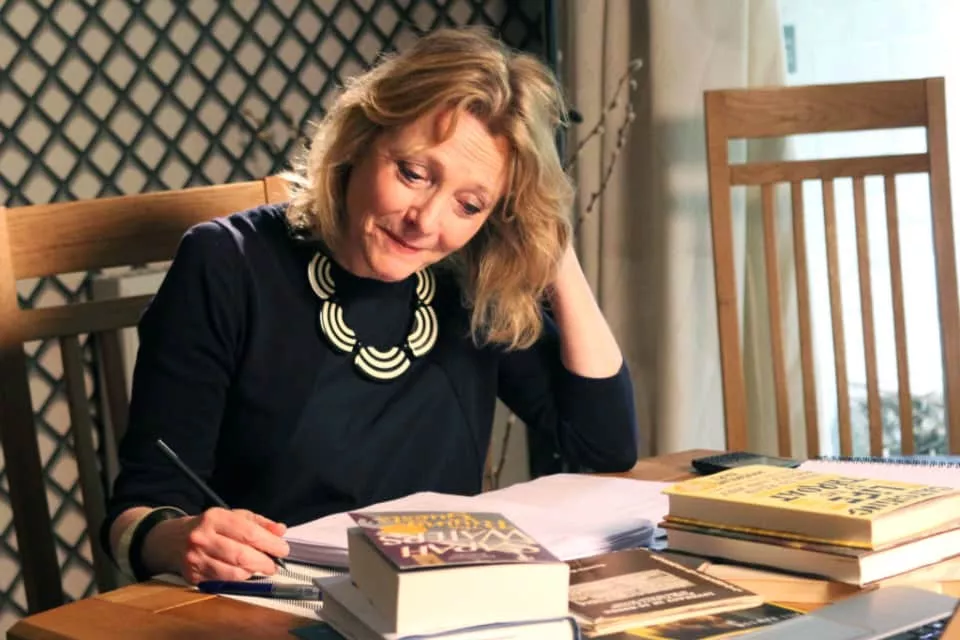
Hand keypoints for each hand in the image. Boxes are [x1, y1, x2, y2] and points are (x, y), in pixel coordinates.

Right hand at [151, 508, 289, 582]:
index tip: (283, 549)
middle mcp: (202, 538)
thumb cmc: (208, 527)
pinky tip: (243, 573)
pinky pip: (223, 581)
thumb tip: (280, 530)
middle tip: (274, 564)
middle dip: (263, 562)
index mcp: (214, 518)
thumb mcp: (232, 516)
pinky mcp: (192, 576)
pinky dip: (238, 579)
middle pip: (241, 555)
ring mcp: (195, 559)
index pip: (248, 532)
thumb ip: (258, 522)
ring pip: (233, 572)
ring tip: (260, 568)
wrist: (170, 540)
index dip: (269, 543)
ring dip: (252, 572)